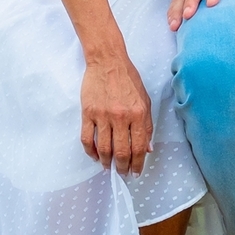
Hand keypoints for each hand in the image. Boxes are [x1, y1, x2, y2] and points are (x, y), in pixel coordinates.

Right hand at [80, 51, 152, 173]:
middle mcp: (121, 117)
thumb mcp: (145, 100)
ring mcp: (103, 116)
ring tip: (108, 167)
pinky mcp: (88, 113)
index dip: (137, 164)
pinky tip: (94, 155)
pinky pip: (87, 138)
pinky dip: (90, 151)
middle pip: (121, 152)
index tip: (135, 172)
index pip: (139, 147)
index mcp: (138, 114)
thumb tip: (147, 149)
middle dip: (122, 167)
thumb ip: (147, 125)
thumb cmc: (128, 79)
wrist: (107, 61)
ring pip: (104, 148)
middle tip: (122, 173)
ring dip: (106, 162)